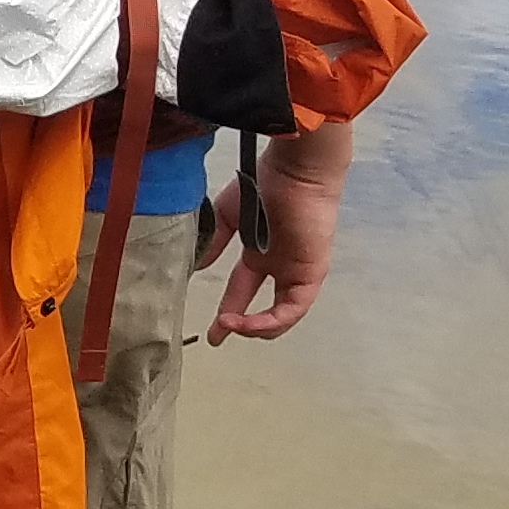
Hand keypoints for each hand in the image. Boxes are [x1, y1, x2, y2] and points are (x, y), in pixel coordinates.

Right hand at [200, 135, 344, 342]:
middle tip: (216, 337)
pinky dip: (271, 321)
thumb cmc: (263, 184)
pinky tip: (248, 322)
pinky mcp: (310, 275)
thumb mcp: (228, 215)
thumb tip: (198, 266)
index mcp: (260, 254)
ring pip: (281, 316)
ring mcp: (296, 273)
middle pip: (264, 310)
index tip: (209, 327)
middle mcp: (280, 268)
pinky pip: (292, 309)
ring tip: (228, 326)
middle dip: (240, 327)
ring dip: (254, 327)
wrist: (295, 172)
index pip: (242, 290)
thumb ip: (215, 242)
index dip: (227, 309)